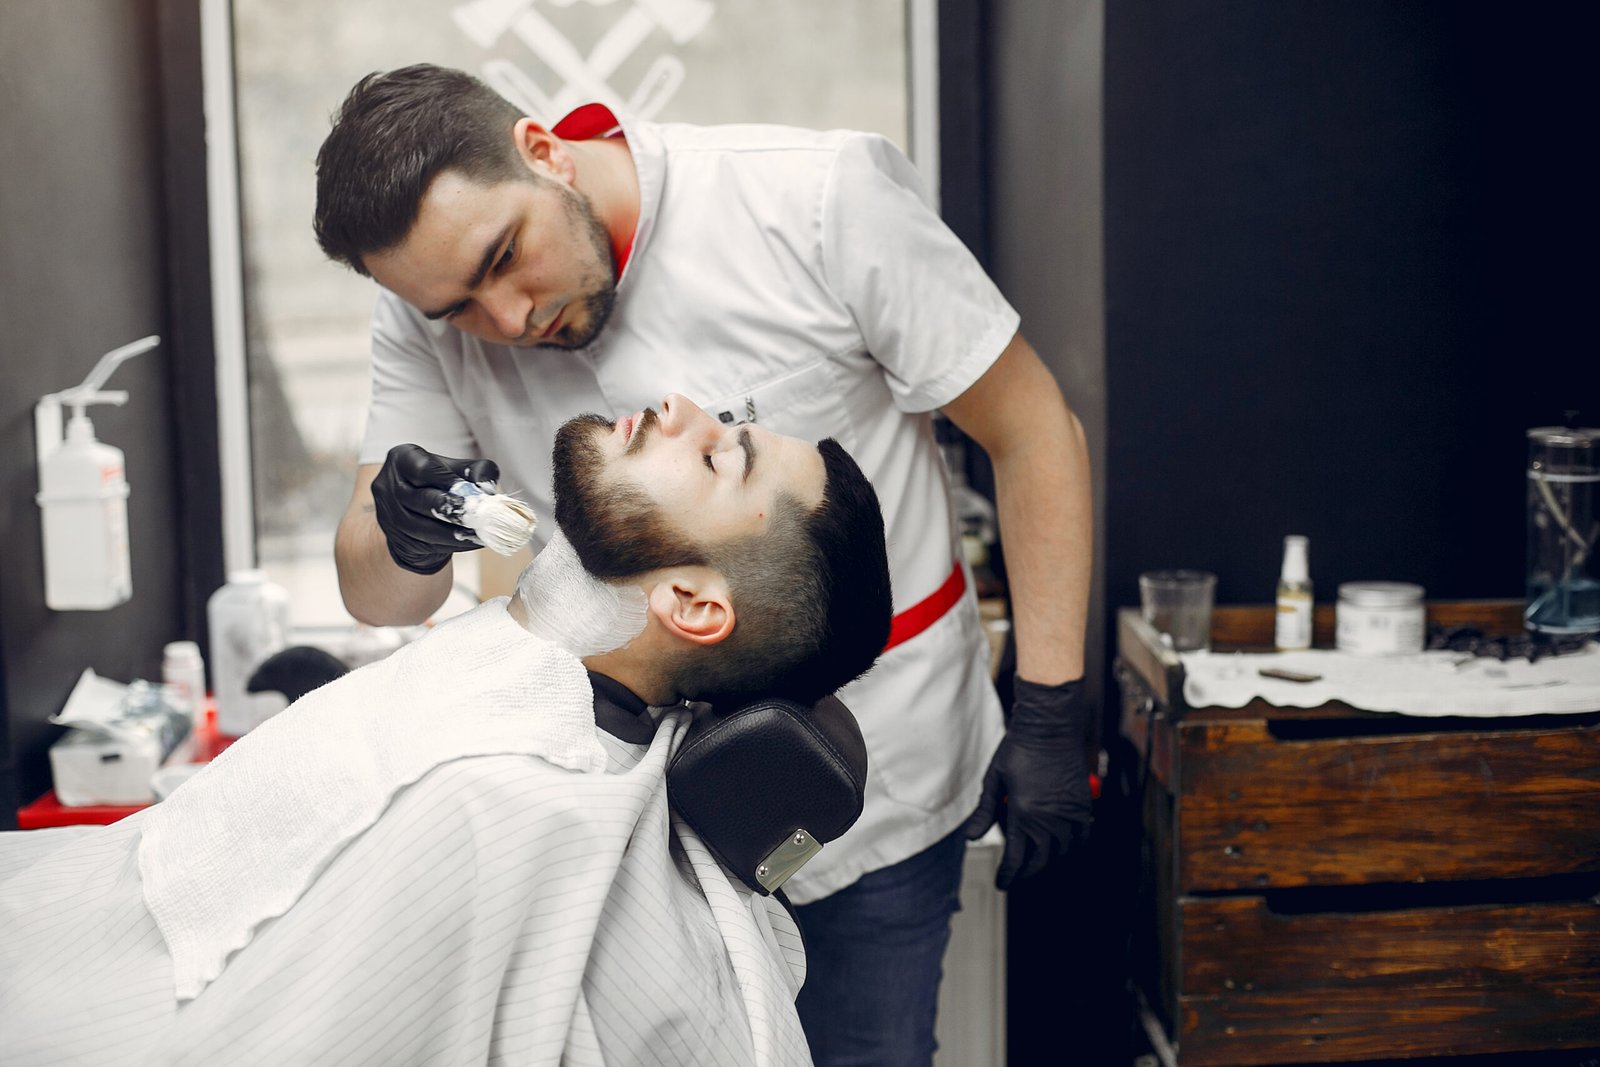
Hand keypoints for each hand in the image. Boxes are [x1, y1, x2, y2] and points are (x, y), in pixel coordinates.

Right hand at [371, 444, 500, 574]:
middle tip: (479, 517)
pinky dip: (452, 545)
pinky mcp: (395, 538)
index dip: (449, 481)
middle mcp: (387, 485)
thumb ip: (474, 470)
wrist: (418, 511)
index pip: (423, 469)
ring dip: (455, 533)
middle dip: (454, 509)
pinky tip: (471, 542)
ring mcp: (388, 514)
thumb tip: (485, 483)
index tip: (471, 493)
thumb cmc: (440, 482)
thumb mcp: (456, 469)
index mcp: (401, 459)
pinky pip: (426, 544)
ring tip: (480, 533)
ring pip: (422, 527)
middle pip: (422, 499)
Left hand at [963, 676, 1093, 888]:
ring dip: (1050, 858)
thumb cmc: (1017, 749)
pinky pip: (1083, 835)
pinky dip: (1074, 844)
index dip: (1008, 875)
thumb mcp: (993, 780)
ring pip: (1063, 850)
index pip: (1016, 859)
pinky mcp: (1083, 804)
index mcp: (1023, 815)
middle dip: (1026, 870)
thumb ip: (984, 812)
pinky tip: (1065, 844)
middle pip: (1040, 860)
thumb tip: (971, 837)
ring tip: (1038, 858)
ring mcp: (1069, 813)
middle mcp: (1049, 819)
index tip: (1002, 882)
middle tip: (1017, 872)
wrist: (1049, 727)